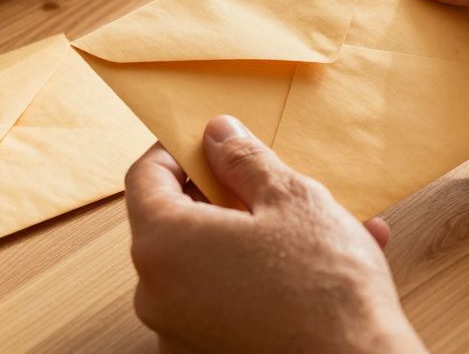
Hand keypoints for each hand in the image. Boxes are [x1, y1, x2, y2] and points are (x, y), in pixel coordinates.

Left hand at [125, 116, 424, 353]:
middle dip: (223, 197)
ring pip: (209, 265)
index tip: (207, 141)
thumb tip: (218, 135)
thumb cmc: (325, 287)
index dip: (175, 150)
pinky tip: (319, 269)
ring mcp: (178, 332)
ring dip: (254, 239)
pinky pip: (227, 303)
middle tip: (268, 182)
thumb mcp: (290, 200)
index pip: (144, 178)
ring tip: (321, 226)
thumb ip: (244, 160)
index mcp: (162, 245)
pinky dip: (261, 281)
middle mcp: (156, 295)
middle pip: (175, 224)